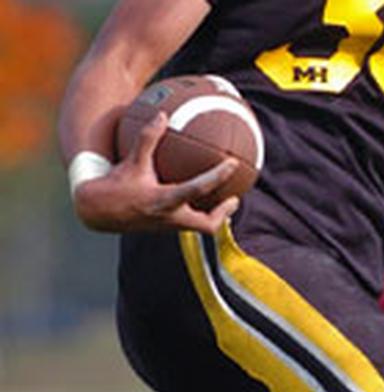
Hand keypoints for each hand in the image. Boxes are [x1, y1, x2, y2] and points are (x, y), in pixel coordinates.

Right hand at [72, 113, 239, 233]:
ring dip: (213, 216)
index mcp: (164, 200)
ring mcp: (168, 226)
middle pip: (207, 225)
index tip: (233, 163)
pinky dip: (196, 212)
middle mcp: (170, 217)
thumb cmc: (114, 185)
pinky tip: (199, 200)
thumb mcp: (131, 160)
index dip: (218, 176)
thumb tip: (163, 115)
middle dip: (223, 214)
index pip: (198, 188)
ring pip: (198, 227)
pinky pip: (187, 223)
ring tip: (224, 201)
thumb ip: (148, 138)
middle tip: (234, 199)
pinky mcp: (163, 229)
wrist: (94, 212)